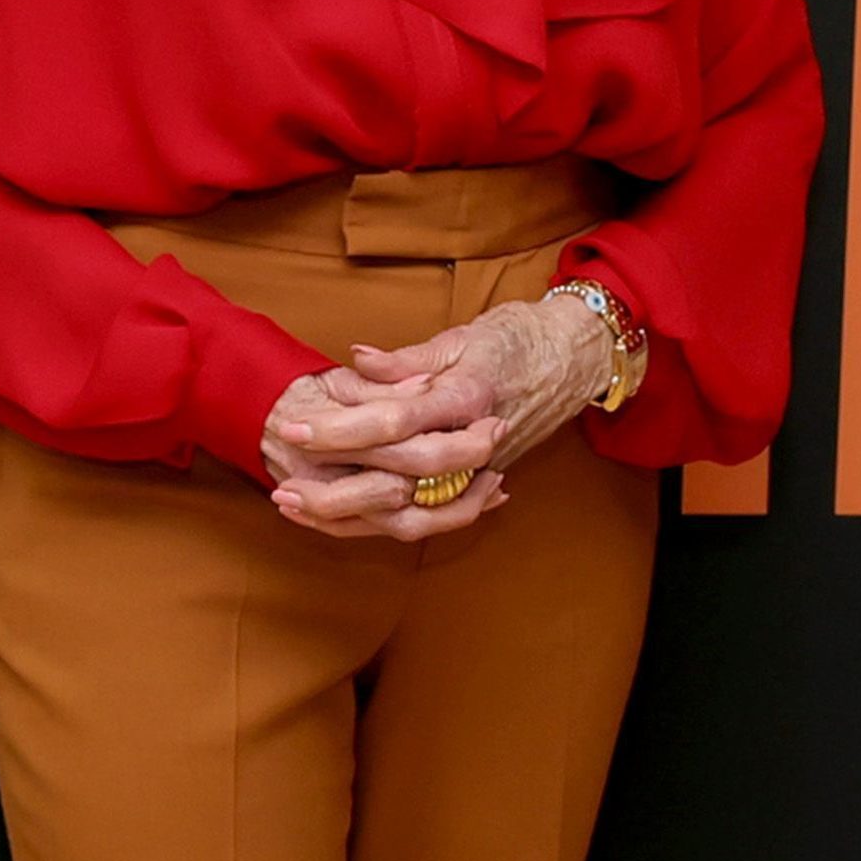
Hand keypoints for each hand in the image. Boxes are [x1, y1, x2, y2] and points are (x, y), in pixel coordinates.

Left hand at [260, 293, 610, 540]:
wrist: (577, 359)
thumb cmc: (519, 339)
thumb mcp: (462, 336)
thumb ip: (407, 360)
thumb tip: (355, 361)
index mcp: (468, 396)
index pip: (395, 421)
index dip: (342, 428)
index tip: (296, 428)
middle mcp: (473, 442)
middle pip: (398, 478)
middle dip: (335, 485)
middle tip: (283, 478)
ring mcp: (478, 471)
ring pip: (411, 514)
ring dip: (349, 516)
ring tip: (297, 507)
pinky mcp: (476, 485)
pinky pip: (427, 520)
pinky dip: (379, 524)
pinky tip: (335, 520)